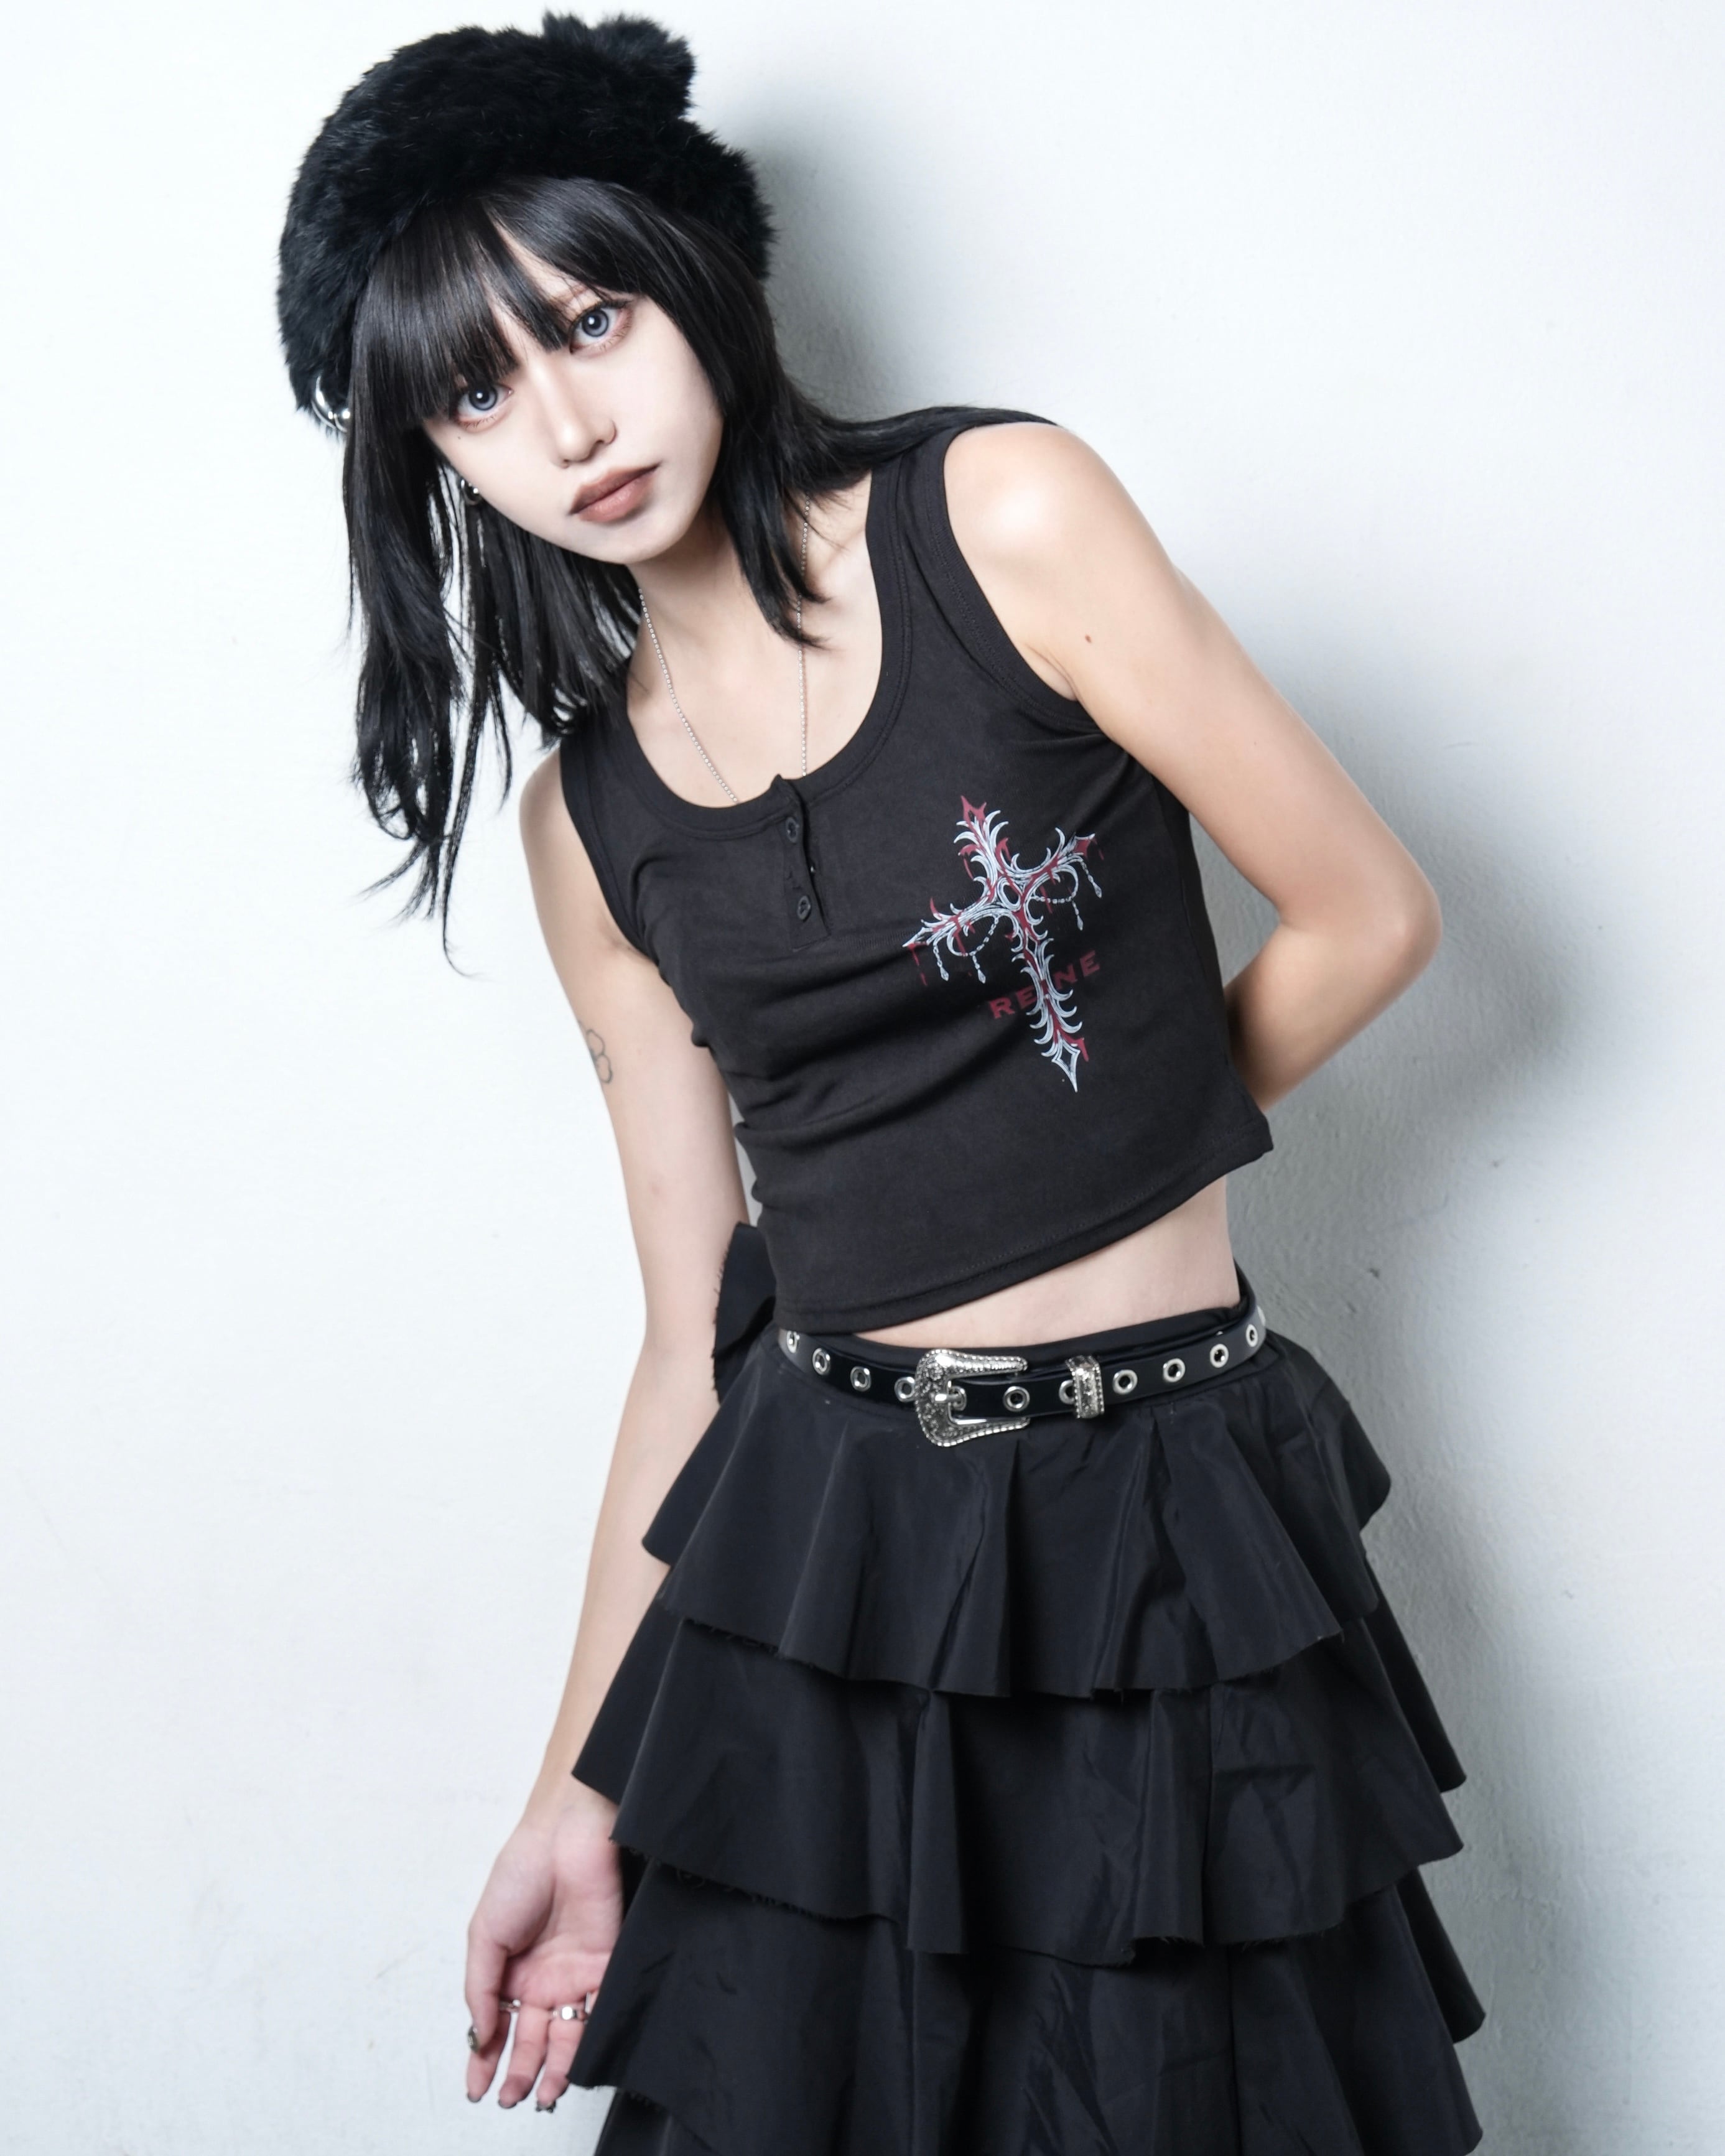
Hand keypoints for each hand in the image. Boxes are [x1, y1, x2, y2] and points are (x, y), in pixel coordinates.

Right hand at [464, 1786, 623, 2110]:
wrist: (564, 1837)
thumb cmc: (519, 1874)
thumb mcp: (483, 1934)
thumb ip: (480, 1988)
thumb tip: (479, 2034)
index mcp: (510, 1971)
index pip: (497, 2026)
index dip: (484, 2059)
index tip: (476, 2088)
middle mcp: (543, 1978)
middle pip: (531, 2038)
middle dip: (520, 2072)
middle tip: (511, 2097)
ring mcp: (573, 1973)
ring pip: (565, 2035)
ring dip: (553, 2068)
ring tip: (541, 2095)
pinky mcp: (604, 1964)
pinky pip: (598, 2010)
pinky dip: (587, 2040)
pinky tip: (572, 2064)